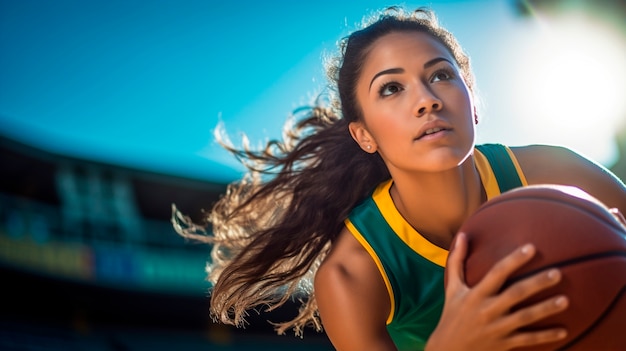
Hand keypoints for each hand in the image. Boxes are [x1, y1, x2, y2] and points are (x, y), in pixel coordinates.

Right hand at [426, 233, 568, 350]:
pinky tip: (563, 331)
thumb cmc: (452, 314)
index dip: (514, 260)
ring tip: (566, 300)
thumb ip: (456, 261)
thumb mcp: (452, 288)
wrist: (448, 349)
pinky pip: (528, 340)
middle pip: (516, 294)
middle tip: (557, 273)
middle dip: (537, 283)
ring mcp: (497, 328)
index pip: (497, 273)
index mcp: (476, 294)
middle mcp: (487, 310)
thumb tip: (462, 235)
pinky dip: (545, 336)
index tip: (531, 248)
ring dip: (546, 309)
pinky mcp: (504, 344)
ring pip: (525, 317)